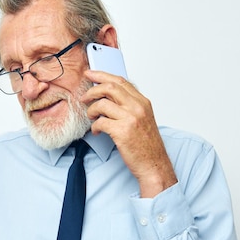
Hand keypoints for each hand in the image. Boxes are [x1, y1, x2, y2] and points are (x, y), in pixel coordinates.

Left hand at [81, 70, 176, 197]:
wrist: (154, 165)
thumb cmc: (147, 146)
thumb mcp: (143, 119)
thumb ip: (130, 106)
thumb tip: (109, 96)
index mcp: (143, 102)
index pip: (121, 81)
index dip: (103, 75)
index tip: (91, 74)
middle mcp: (138, 107)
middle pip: (110, 87)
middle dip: (93, 90)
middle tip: (85, 97)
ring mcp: (130, 119)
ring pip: (102, 104)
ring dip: (92, 110)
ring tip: (92, 117)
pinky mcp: (122, 132)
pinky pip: (100, 122)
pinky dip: (95, 126)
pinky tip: (97, 131)